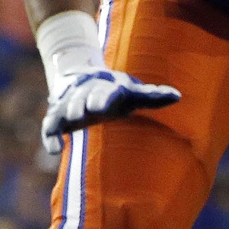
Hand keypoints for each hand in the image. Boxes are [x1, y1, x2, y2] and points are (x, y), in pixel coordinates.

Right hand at [41, 69, 181, 155]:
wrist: (83, 78)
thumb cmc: (117, 93)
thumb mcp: (133, 93)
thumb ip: (153, 96)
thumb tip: (178, 96)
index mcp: (107, 89)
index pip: (105, 92)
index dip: (101, 99)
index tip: (99, 108)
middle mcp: (86, 94)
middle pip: (82, 98)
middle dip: (81, 105)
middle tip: (80, 115)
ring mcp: (70, 104)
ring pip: (65, 109)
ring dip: (64, 117)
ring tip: (65, 132)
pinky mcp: (58, 116)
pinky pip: (51, 125)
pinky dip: (50, 137)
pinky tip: (55, 151)